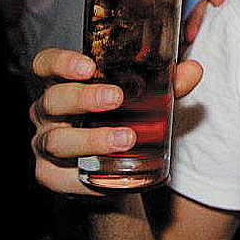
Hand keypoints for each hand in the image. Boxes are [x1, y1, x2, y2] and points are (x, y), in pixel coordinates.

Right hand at [29, 48, 201, 196]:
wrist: (115, 172)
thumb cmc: (124, 122)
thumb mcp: (146, 102)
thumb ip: (168, 85)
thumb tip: (194, 69)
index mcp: (66, 84)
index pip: (47, 64)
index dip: (60, 62)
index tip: (88, 66)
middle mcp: (49, 113)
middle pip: (53, 100)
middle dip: (82, 97)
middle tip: (115, 98)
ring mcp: (45, 144)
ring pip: (56, 140)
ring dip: (91, 139)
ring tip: (126, 138)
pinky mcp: (50, 175)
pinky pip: (58, 177)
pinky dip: (83, 176)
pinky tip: (107, 174)